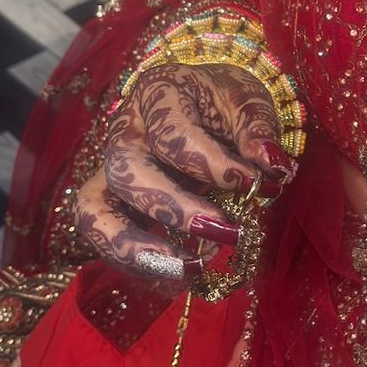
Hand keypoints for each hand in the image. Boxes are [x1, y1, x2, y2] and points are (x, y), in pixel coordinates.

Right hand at [72, 63, 295, 279]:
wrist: (206, 104)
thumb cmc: (225, 101)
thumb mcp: (248, 100)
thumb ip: (258, 129)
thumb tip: (272, 165)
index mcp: (158, 94)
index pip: (174, 134)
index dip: (213, 164)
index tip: (256, 184)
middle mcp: (125, 130)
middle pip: (127, 172)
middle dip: (174, 209)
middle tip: (226, 232)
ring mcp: (110, 167)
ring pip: (94, 211)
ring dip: (137, 247)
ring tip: (189, 268)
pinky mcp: (111, 200)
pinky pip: (104, 236)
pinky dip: (139, 261)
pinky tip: (183, 272)